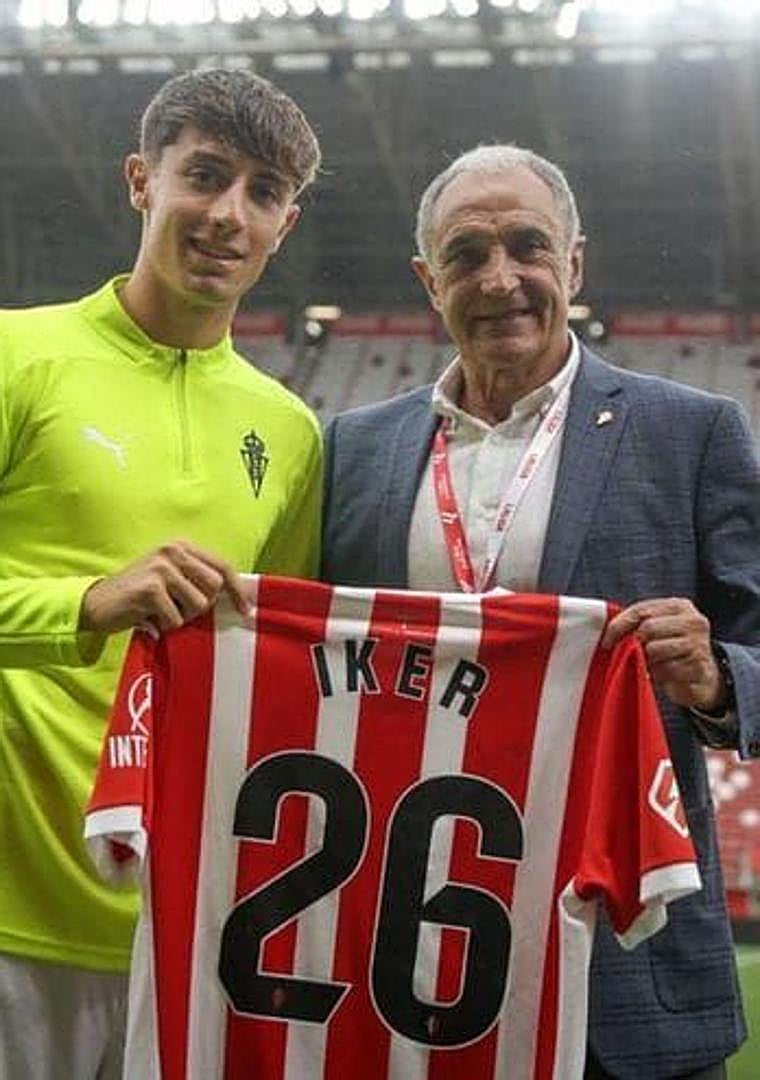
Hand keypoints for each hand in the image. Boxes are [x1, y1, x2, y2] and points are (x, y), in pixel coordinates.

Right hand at [78, 541, 251, 635]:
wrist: (96, 604)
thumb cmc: (138, 596)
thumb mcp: (169, 579)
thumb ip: (197, 580)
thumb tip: (237, 598)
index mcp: (180, 547)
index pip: (222, 566)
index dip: (237, 589)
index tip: (245, 609)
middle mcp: (172, 552)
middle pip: (214, 587)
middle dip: (202, 606)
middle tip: (180, 611)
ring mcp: (161, 569)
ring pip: (197, 605)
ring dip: (181, 618)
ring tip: (160, 612)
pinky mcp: (150, 589)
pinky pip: (176, 619)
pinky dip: (164, 626)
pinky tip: (148, 618)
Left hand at [602, 597, 725, 711]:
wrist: (704, 676)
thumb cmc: (673, 649)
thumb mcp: (660, 629)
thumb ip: (639, 624)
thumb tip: (609, 631)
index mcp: (680, 606)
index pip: (641, 610)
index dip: (619, 625)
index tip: (606, 641)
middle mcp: (693, 621)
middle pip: (648, 628)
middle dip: (633, 643)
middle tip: (628, 655)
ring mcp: (699, 644)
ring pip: (655, 649)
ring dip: (645, 660)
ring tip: (648, 664)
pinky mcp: (699, 666)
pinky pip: (665, 670)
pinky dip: (656, 675)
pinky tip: (660, 675)